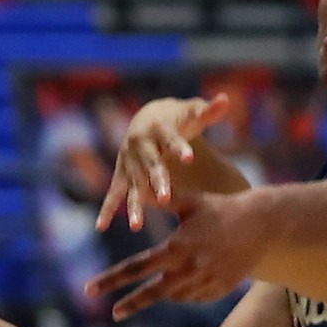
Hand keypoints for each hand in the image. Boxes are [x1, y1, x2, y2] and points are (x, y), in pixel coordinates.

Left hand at [87, 190, 269, 318]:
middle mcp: (190, 267)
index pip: (137, 266)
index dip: (112, 279)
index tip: (90, 289)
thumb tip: (136, 193)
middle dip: (131, 304)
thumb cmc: (221, 208)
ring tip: (156, 288)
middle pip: (154, 292)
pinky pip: (197, 297)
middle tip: (115, 313)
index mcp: (177, 247)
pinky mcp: (222, 287)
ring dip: (164, 294)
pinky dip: (187, 294)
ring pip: (176, 296)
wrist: (261, 224)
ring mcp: (207, 280)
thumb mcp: (189, 202)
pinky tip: (182, 287)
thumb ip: (160, 201)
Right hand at [96, 93, 230, 231]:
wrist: (148, 116)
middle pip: (150, 164)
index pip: (170, 138)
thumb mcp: (192, 111)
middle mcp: (140, 144)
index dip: (179, 147)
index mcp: (158, 127)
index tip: (189, 157)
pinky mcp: (122, 173)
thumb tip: (225, 100)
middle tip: (165, 198)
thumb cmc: (177, 117)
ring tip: (137, 227)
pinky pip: (114, 193)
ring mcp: (128, 160)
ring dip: (134, 205)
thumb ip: (208, 110)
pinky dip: (107, 209)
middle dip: (157, 181)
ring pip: (133, 184)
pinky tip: (101, 227)